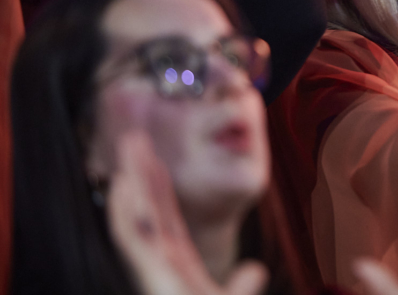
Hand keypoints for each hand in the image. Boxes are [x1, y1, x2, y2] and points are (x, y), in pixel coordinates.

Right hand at [107, 132, 267, 294]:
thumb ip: (240, 286)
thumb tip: (256, 269)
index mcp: (178, 268)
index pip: (165, 219)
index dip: (158, 189)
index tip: (152, 159)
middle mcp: (160, 266)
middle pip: (147, 210)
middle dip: (139, 175)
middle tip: (132, 138)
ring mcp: (152, 271)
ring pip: (136, 216)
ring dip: (130, 181)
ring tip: (127, 145)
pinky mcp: (150, 277)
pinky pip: (132, 240)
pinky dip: (123, 212)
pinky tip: (120, 184)